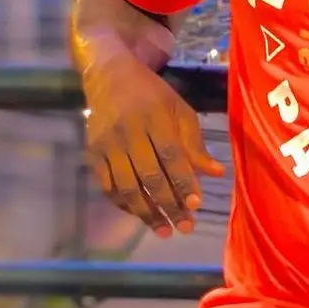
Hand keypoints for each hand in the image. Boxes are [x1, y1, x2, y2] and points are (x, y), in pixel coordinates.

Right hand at [83, 51, 222, 235]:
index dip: (184, 182)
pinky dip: (124, 204)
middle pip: (149, 176)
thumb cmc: (152, 94)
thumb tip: (216, 173)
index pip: (171, 156)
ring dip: (146, 213)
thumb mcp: (180, 109)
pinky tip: (141, 214)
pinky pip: (108, 187)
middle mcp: (128, 132)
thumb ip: (195, 142)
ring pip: (126, 187)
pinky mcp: (92, 154)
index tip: (197, 205)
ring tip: (164, 230)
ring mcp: (106, 145)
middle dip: (169, 205)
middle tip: (185, 227)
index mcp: (154, 118)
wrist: (109, 76)